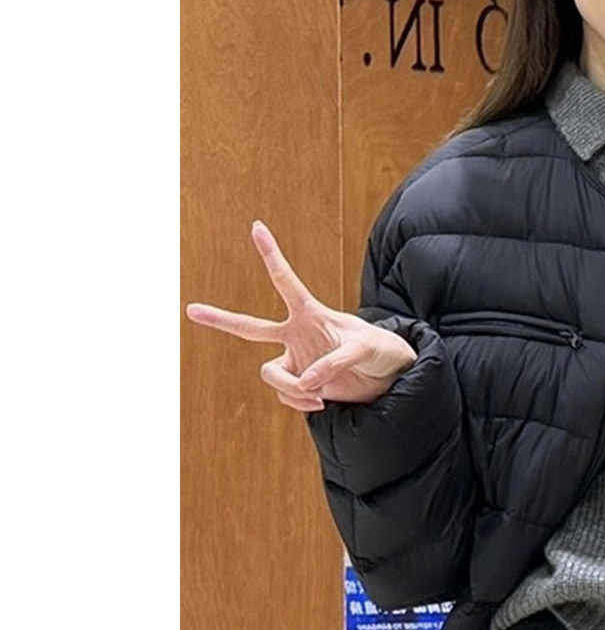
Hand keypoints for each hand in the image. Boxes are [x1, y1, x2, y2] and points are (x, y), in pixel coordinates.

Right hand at [185, 220, 418, 412]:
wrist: (389, 379)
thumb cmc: (382, 351)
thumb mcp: (365, 348)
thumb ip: (335, 362)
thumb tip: (307, 382)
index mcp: (312, 313)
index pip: (286, 281)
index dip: (271, 255)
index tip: (256, 227)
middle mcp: (296, 335)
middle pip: (249, 328)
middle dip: (220, 319)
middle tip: (190, 310)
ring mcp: (295, 360)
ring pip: (269, 374)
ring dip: (291, 388)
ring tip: (319, 394)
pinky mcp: (300, 384)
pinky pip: (286, 394)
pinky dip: (299, 401)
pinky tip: (320, 402)